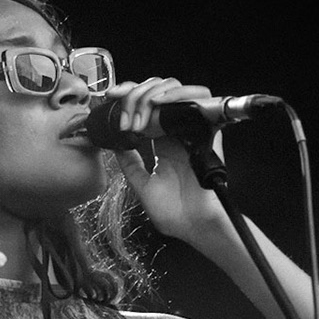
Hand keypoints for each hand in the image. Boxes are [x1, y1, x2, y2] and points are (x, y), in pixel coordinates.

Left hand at [101, 77, 227, 241]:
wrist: (196, 226)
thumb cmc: (174, 214)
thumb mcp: (142, 186)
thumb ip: (130, 163)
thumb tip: (115, 143)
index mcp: (163, 145)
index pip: (147, 108)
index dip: (129, 97)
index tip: (110, 98)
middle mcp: (177, 134)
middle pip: (159, 94)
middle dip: (135, 92)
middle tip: (120, 102)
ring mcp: (192, 131)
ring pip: (176, 91)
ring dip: (153, 92)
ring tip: (139, 108)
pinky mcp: (208, 132)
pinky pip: (200, 100)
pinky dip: (179, 95)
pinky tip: (160, 103)